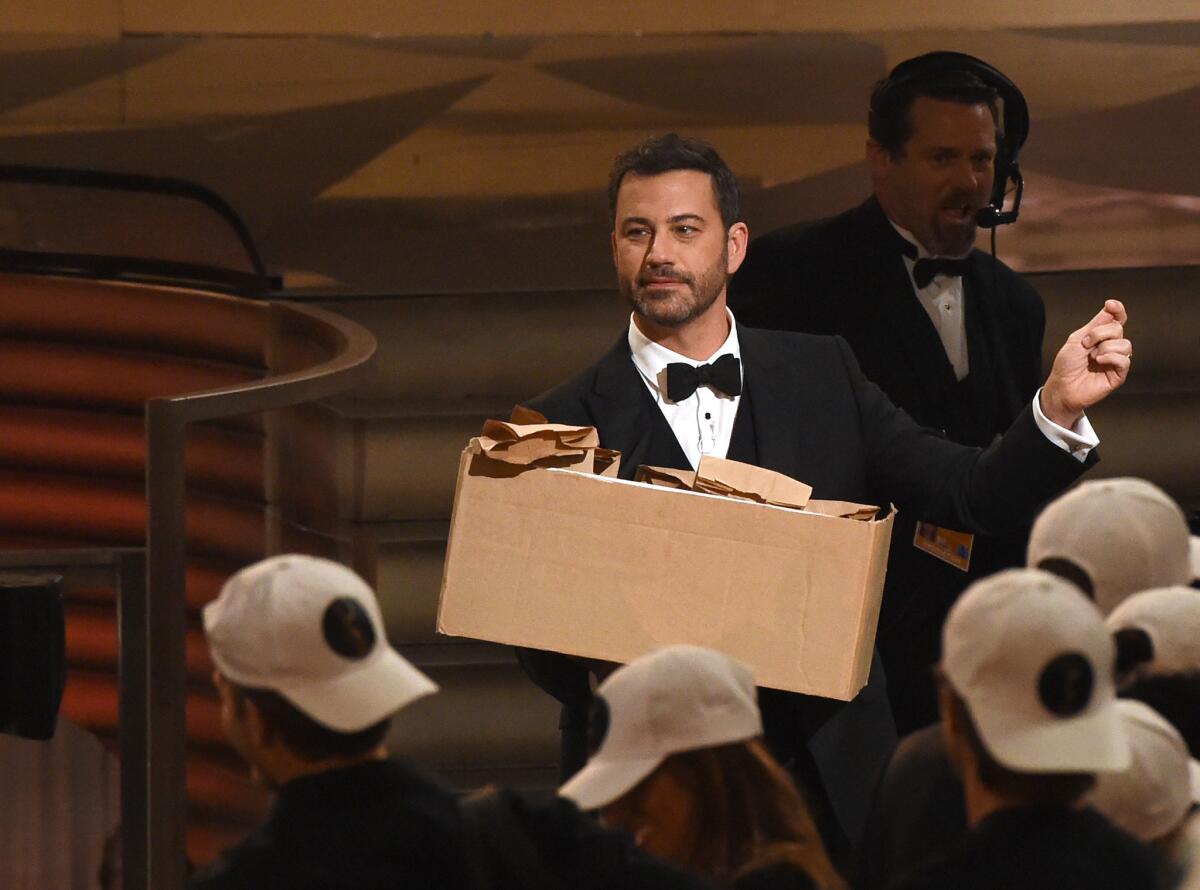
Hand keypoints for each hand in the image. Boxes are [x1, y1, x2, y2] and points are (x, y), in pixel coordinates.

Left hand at [1040, 299, 1131, 427]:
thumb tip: (1109, 311)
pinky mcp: (1118, 374)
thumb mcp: (1076, 340)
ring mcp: (1115, 360)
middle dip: (1100, 333)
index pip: (1116, 319)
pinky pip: (1124, 360)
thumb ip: (1094, 326)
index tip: (1110, 305)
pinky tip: (1099, 361)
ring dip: (1105, 348)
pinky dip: (1111, 358)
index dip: (1117, 310)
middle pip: (1118, 329)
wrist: (1061, 386)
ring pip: (1125, 344)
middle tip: (1085, 345)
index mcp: (1101, 336)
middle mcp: (1111, 346)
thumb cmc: (1066, 365)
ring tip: (1092, 357)